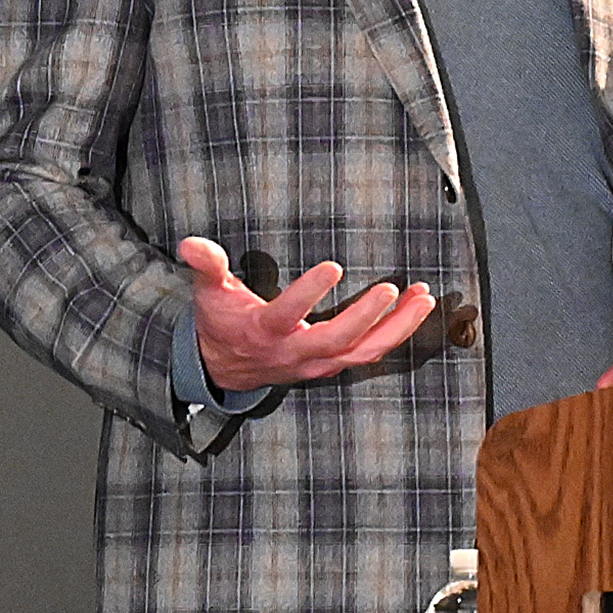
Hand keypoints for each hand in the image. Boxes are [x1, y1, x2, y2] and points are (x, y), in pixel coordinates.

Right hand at [180, 236, 436, 392]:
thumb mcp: (208, 293)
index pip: (288, 315)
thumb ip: (206, 266)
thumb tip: (191, 244)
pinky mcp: (331, 364)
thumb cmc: (222, 324)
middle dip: (367, 316)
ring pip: (364, 352)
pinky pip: (370, 354)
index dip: (310, 293)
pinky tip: (415, 311)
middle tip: (390, 288)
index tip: (333, 266)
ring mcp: (317, 362)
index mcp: (265, 332)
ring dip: (396, 327)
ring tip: (421, 298)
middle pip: (338, 341)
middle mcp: (295, 352)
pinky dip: (396, 334)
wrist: (225, 368)